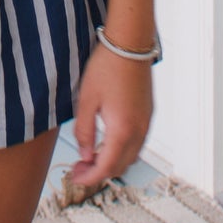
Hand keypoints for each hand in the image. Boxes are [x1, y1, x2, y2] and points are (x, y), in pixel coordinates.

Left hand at [64, 41, 152, 199]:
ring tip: (90, 156)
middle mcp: (138, 131)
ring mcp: (146, 123)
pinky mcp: (148, 114)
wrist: (130, 44)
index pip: (106, 168)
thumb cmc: (106, 67)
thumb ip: (85, 132)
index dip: (88, 178)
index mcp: (122, 130)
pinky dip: (122, 151)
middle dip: (98, 172)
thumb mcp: (86, 100)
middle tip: (78, 167)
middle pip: (120, 167)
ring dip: (111, 162)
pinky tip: (107, 142)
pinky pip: (137, 144)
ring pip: (131, 157)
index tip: (74, 178)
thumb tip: (85, 156)